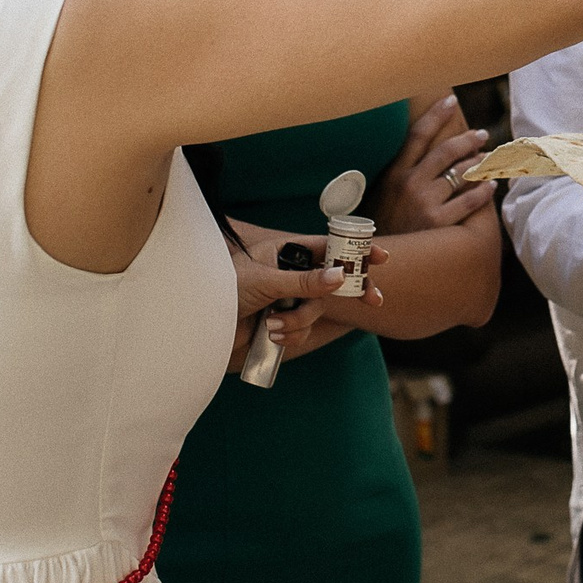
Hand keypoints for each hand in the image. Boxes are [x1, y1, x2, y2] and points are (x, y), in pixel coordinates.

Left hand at [224, 220, 387, 371]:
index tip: (380, 256)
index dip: (354, 251)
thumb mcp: (266, 282)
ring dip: (300, 320)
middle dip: (347, 292)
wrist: (202, 329)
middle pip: (331, 280)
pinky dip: (292, 334)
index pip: (326, 246)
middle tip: (372, 299)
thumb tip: (340, 276)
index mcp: (283, 252)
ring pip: (317, 308)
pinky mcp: (284, 322)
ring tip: (274, 325)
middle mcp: (289, 273)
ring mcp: (287, 299)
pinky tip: (271, 335)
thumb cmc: (222, 291)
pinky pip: (305, 328)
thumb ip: (304, 281)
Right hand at [374, 95, 494, 234]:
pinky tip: (490, 185)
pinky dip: (483, 190)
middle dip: (467, 139)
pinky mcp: (437, 222)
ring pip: (460, 173)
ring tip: (489, 158)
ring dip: (479, 162)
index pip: (417, 135)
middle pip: (445, 151)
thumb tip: (420, 154)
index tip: (450, 99)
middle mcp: (408, 184)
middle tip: (482, 135)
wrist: (379, 260)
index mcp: (393, 174)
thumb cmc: (384, 226)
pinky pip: (468, 200)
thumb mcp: (382, 196)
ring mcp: (424, 202)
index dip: (436, 114)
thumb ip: (398, 175)